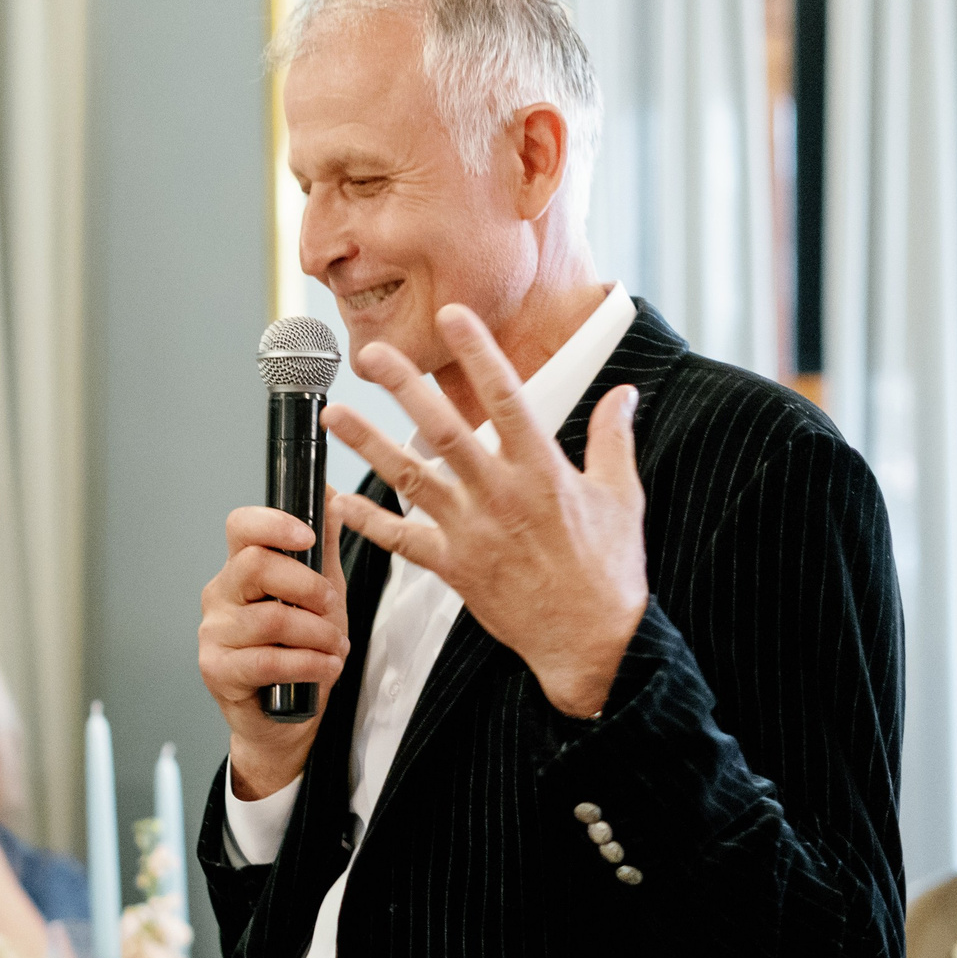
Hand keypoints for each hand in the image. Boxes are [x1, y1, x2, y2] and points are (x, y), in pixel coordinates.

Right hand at [199, 503, 350, 798]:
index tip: (308, 537)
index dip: (274, 523)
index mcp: (241, 570)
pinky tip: (326, 669)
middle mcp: (220, 596)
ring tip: (336, 647)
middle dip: (307, 586)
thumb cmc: (299, 652)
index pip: (241, 526)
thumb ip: (323, 549)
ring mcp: (214, 633)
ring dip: (317, 634)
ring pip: (270, 619)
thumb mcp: (321, 596)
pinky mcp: (217, 670)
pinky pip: (268, 660)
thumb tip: (331, 496)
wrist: (286, 720)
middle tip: (332, 607)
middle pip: (255, 566)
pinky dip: (308, 664)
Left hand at [326, 304, 646, 717]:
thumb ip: (613, 438)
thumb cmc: (610, 570)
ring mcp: (473, 532)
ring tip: (332, 414)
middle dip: (405, 388)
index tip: (451, 316)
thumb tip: (623, 393)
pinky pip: (401, 540)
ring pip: (410, 478)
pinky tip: (335, 500)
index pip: (505, 398)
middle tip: (370, 354)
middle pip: (444, 431)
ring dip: (367, 444)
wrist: (592, 641)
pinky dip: (366, 522)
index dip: (477, 354)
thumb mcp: (622, 496)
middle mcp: (501, 495)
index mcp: (543, 471)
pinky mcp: (454, 568)